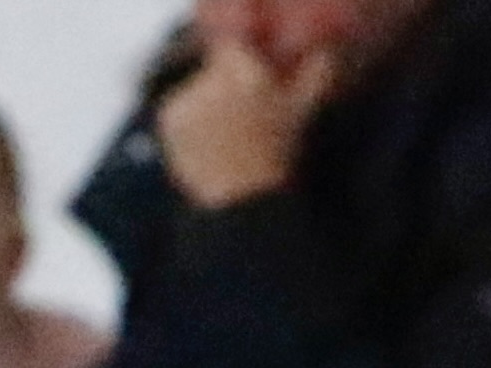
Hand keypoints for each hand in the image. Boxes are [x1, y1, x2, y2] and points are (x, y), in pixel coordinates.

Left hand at [156, 32, 333, 207]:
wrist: (239, 198)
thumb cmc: (276, 154)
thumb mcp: (301, 110)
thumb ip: (315, 74)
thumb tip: (321, 55)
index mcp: (248, 75)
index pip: (232, 46)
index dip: (239, 63)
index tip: (247, 83)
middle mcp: (215, 83)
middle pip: (214, 67)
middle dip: (225, 84)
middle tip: (237, 116)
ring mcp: (188, 100)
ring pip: (196, 87)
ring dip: (205, 103)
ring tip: (223, 135)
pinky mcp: (168, 118)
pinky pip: (177, 109)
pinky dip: (187, 122)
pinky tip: (205, 144)